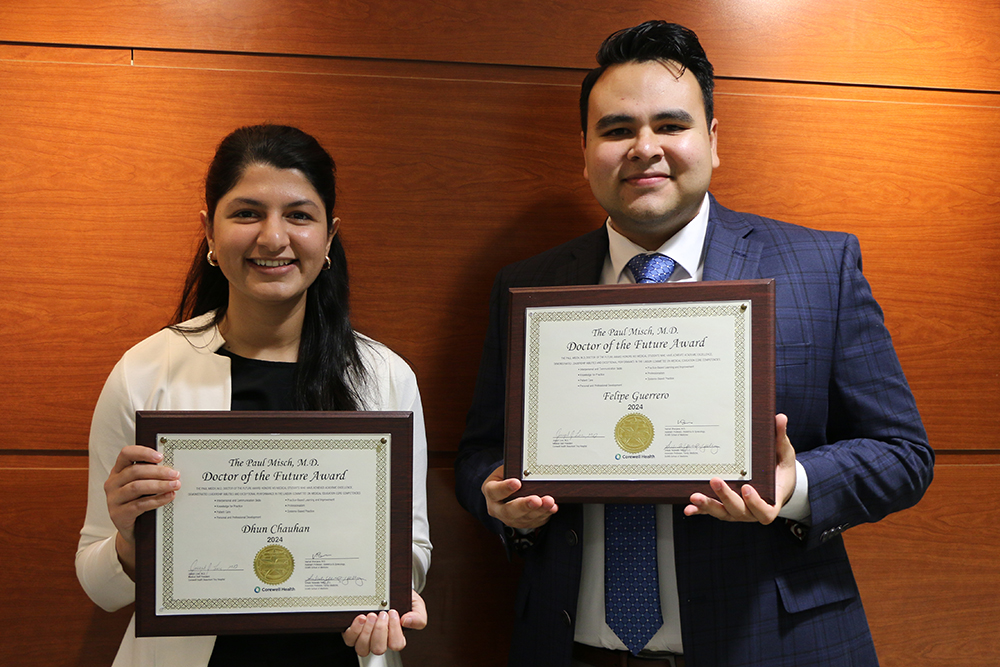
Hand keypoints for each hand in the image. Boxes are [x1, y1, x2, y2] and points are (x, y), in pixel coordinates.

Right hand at [104, 445, 179, 575]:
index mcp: (118, 471)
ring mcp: (113, 499)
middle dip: (158, 472)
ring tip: (175, 485)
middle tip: (176, 474)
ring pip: (137, 487)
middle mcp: (112, 483)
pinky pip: (139, 504)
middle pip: (135, 471)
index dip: (143, 452)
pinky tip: (169, 497)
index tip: (161, 456)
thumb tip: (173, 467)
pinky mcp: (118, 514)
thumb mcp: (143, 486)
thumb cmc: (139, 501)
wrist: (132, 530)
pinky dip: (157, 499)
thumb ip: (151, 475)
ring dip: (159, 485)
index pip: (126, 454)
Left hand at [343, 590, 426, 654]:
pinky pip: (350, 639)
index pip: (396, 644)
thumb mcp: (416, 605)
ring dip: (367, 632)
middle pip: (378, 649)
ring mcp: (365, 638)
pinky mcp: (353, 632)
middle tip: (382, 614)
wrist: (387, 589)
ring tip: (371, 615)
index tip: (394, 613)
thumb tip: (407, 622)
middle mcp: (379, 640)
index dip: (394, 631)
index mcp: (395, 637)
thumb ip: (418, 616)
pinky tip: (360, 617)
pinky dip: (355, 629)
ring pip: (362, 648)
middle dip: (380, 630)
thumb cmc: (402, 599)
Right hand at [481, 464, 557, 529]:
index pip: (494, 491)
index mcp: (491, 492)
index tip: (517, 483)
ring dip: (538, 511)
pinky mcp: (522, 523)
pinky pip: (534, 521)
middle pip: (509, 511)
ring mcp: (510, 519)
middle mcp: (497, 509)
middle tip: (536, 500)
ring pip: (524, 518)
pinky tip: (552, 508)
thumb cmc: (507, 477)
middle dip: (524, 506)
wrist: (508, 490)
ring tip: (549, 502)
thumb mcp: (506, 469)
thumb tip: (529, 468)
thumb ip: (514, 470)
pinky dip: (544, 514)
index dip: (505, 488)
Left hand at [683, 414, 796, 523]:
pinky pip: (711, 511)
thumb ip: (780, 439)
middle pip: (739, 510)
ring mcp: (737, 511)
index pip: (765, 511)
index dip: (756, 503)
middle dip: (726, 496)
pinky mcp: (724, 508)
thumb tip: (780, 418)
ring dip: (708, 505)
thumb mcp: (783, 454)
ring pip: (723, 513)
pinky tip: (688, 508)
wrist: (775, 484)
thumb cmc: (779, 470)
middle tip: (715, 480)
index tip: (747, 488)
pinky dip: (699, 510)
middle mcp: (752, 511)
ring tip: (695, 496)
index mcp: (770, 502)